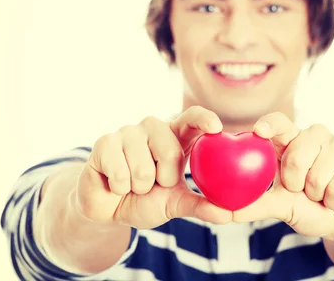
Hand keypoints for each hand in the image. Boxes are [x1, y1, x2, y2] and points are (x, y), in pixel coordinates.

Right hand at [75, 106, 231, 229]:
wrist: (109, 209)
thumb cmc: (147, 199)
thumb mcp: (176, 203)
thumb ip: (201, 206)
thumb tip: (228, 215)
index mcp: (175, 136)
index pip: (192, 118)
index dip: (204, 119)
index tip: (216, 128)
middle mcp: (154, 128)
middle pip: (170, 150)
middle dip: (163, 179)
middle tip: (154, 183)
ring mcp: (128, 131)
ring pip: (143, 167)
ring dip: (139, 186)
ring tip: (133, 183)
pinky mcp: (105, 141)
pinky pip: (120, 171)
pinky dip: (120, 187)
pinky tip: (115, 183)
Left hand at [232, 112, 333, 239]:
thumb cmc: (309, 207)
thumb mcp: (279, 206)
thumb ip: (254, 204)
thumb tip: (224, 209)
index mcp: (292, 141)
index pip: (279, 123)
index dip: (270, 124)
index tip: (260, 132)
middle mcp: (314, 137)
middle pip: (297, 153)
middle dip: (296, 181)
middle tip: (303, 189)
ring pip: (318, 172)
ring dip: (317, 194)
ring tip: (322, 194)